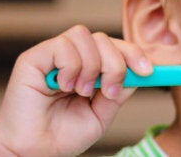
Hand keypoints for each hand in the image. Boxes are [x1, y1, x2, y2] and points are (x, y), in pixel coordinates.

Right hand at [0, 25, 152, 156]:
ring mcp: (52, 55)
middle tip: (110, 91)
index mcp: (88, 68)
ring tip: (81, 92)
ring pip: (84, 36)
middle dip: (115, 63)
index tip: (148, 71)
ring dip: (91, 66)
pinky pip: (63, 45)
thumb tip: (138, 71)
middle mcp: (70, 58)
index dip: (133, 53)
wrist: (32, 153)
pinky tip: (63, 87)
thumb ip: (118, 92)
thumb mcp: (101, 115)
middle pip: (103, 38)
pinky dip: (71, 66)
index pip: (114, 47)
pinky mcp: (33, 57)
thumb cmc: (61, 136)